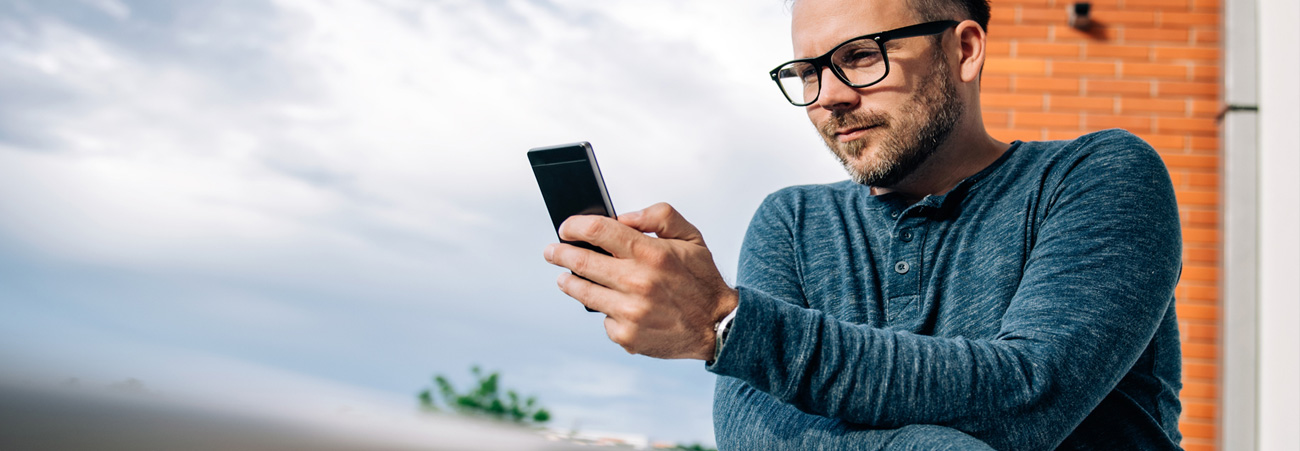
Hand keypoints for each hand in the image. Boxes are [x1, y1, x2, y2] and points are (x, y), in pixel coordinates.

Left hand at [543, 203, 738, 359]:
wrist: (718, 325)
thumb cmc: (700, 278)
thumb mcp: (690, 236)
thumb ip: (658, 216)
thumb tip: (621, 218)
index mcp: (651, 253)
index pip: (598, 231)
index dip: (574, 227)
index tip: (565, 229)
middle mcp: (637, 282)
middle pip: (581, 262)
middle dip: (559, 254)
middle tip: (552, 252)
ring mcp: (630, 312)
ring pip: (583, 293)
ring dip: (569, 282)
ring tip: (565, 278)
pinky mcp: (627, 336)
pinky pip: (603, 319)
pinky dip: (605, 311)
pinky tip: (614, 306)